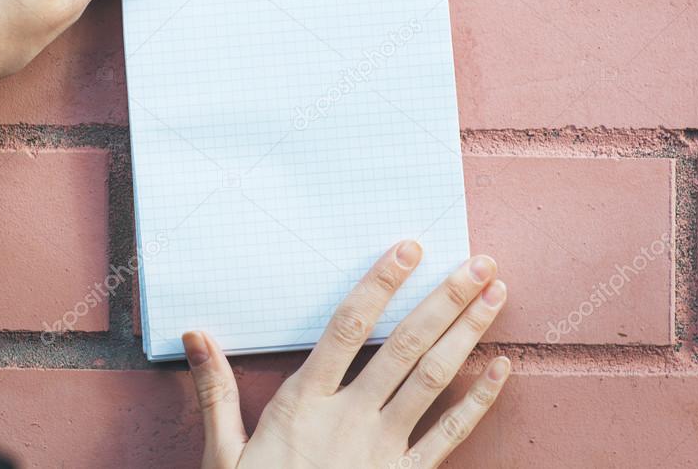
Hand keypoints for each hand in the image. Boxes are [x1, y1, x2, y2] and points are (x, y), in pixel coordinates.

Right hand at [182, 242, 509, 468]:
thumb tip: (195, 334)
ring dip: (467, 335)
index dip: (379, 285)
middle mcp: (350, 419)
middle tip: (479, 262)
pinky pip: (449, 436)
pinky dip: (479, 401)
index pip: (347, 328)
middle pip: (404, 347)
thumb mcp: (222, 454)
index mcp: (303, 403)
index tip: (408, 249)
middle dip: (444, 300)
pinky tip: (501, 368)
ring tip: (496, 294)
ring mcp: (383, 450)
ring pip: (432, 380)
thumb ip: (215, 390)